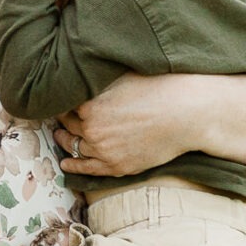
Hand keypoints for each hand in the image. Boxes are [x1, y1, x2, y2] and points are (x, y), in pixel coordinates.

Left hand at [57, 72, 200, 178]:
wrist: (186, 115)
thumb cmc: (159, 89)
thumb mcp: (122, 78)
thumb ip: (97, 83)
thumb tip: (81, 80)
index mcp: (90, 104)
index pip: (65, 103)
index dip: (63, 100)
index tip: (61, 98)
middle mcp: (92, 129)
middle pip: (68, 125)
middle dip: (63, 120)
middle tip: (59, 116)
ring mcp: (103, 150)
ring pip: (74, 146)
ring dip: (65, 140)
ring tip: (59, 136)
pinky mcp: (116, 166)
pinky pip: (86, 168)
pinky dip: (73, 166)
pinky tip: (65, 164)